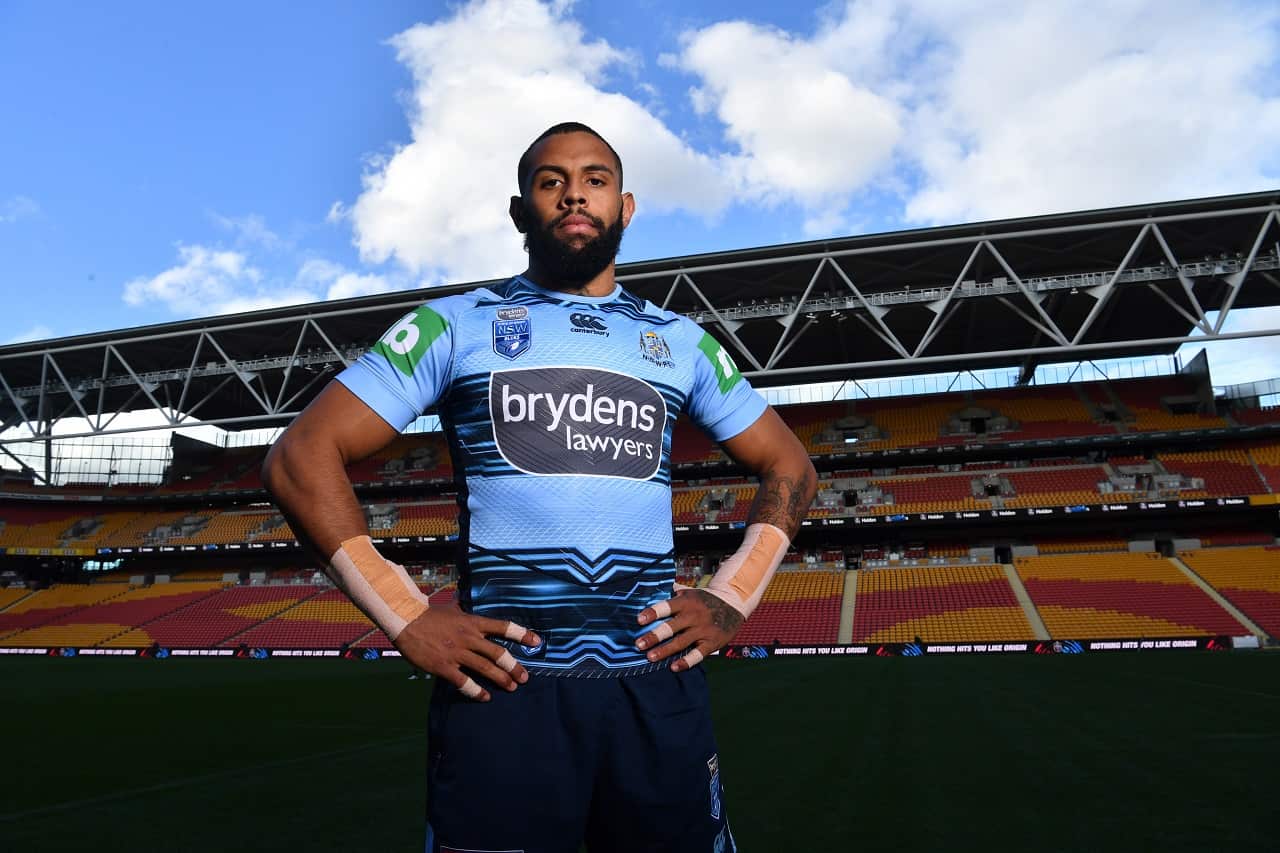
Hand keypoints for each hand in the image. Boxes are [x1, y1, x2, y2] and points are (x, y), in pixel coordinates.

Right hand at [393, 606, 540, 701]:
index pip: (503, 627)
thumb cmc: (428, 614)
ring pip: (485, 668)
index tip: (537, 642)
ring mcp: (457, 653)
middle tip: (524, 677)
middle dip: (514, 666)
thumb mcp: (452, 609)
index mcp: (473, 622)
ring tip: (511, 687)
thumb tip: (464, 603)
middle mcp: (469, 637)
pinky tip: (485, 697)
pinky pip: (464, 682)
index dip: (522, 634)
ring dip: (501, 679)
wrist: (405, 619)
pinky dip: (476, 691)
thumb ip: (462, 611)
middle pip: (498, 653)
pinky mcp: (444, 666)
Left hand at [635, 588, 743, 671]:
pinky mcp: (712, 642)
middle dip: (654, 636)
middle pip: (671, 627)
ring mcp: (703, 630)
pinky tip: (674, 667)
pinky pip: (698, 654)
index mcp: (686, 602)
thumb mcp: (690, 593)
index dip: (653, 613)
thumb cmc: (704, 600)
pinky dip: (686, 662)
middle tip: (639, 644)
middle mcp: (694, 615)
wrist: (732, 603)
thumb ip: (672, 596)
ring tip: (650, 657)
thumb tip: (649, 593)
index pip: (667, 606)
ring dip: (665, 650)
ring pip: (681, 642)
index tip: (639, 620)